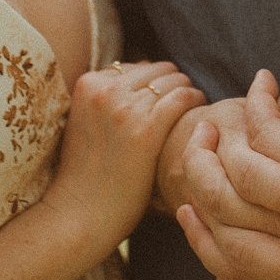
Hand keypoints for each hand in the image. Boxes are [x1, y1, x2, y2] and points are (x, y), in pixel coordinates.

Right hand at [46, 60, 204, 256]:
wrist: (81, 213)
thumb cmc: (88, 174)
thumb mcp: (86, 122)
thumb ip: (107, 98)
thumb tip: (143, 74)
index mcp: (87, 83)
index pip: (134, 67)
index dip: (151, 85)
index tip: (162, 102)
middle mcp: (105, 89)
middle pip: (156, 69)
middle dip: (170, 85)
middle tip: (182, 107)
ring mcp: (124, 108)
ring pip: (173, 80)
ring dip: (186, 93)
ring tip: (192, 111)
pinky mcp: (145, 129)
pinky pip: (182, 97)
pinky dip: (195, 101)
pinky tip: (198, 117)